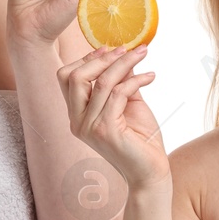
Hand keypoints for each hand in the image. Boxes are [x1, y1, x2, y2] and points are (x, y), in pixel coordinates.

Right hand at [57, 46, 166, 187]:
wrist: (151, 172)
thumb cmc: (141, 139)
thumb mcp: (128, 104)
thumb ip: (121, 82)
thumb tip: (122, 55)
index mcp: (77, 115)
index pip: (67, 78)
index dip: (87, 58)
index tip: (110, 48)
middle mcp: (77, 121)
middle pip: (75, 76)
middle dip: (102, 57)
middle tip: (127, 49)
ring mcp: (89, 127)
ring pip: (100, 82)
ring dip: (124, 63)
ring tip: (143, 54)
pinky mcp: (106, 131)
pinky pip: (118, 94)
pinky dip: (135, 80)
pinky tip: (151, 76)